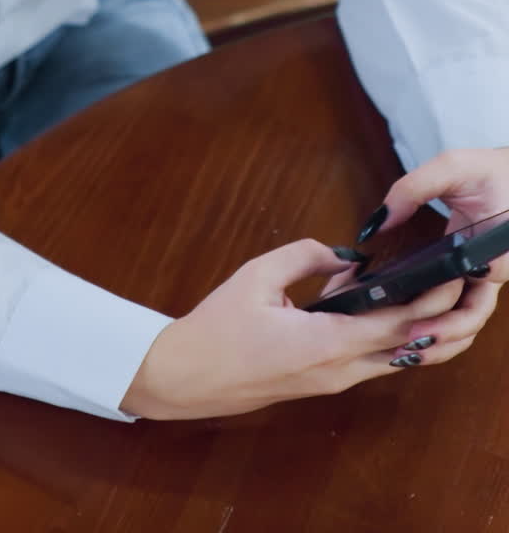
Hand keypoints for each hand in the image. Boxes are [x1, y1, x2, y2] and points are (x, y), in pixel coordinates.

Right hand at [120, 239, 462, 419]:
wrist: (186, 376)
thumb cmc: (216, 328)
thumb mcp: (257, 275)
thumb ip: (305, 256)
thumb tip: (345, 254)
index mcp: (324, 344)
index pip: (396, 326)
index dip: (429, 303)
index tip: (449, 278)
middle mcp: (337, 370)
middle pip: (405, 348)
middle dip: (434, 318)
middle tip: (450, 283)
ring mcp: (331, 382)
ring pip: (389, 358)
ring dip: (411, 329)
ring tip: (423, 290)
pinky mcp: (322, 382)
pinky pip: (366, 359)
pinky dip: (382, 335)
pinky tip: (372, 303)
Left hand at [355, 147, 508, 369]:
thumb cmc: (487, 169)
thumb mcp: (450, 167)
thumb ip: (411, 190)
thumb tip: (376, 223)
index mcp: (497, 249)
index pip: (478, 292)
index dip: (450, 314)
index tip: (418, 322)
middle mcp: (495, 269)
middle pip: (474, 317)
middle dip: (444, 336)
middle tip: (408, 342)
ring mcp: (485, 276)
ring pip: (468, 321)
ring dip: (442, 341)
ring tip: (402, 353)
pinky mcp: (474, 276)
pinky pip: (460, 309)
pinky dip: (440, 327)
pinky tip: (408, 335)